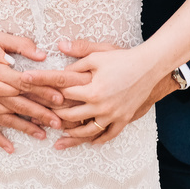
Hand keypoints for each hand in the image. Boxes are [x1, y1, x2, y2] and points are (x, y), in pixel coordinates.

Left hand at [48, 39, 167, 148]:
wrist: (149, 67)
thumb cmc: (122, 58)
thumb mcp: (98, 54)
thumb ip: (77, 54)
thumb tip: (59, 48)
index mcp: (92, 90)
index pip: (64, 95)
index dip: (50, 93)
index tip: (40, 94)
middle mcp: (101, 107)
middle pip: (71, 116)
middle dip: (56, 116)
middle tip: (45, 115)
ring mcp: (113, 115)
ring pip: (88, 131)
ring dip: (73, 134)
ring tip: (62, 134)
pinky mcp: (124, 119)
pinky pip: (109, 134)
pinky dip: (98, 139)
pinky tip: (90, 141)